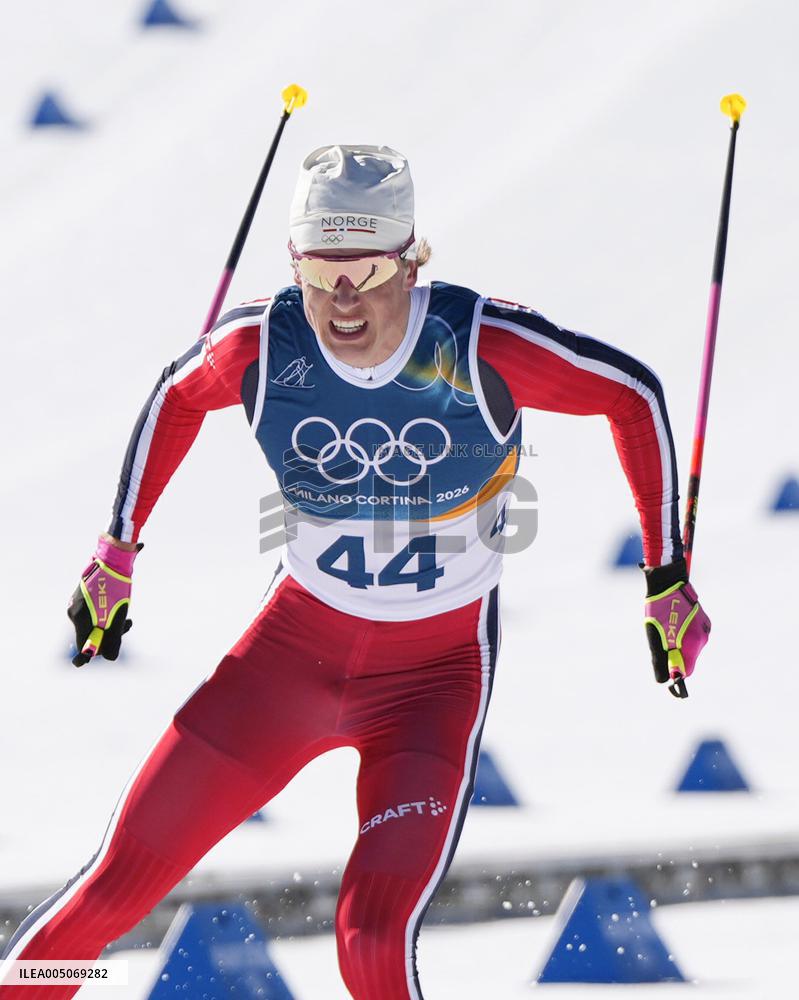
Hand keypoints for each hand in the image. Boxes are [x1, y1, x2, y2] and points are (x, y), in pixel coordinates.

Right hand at [68, 536, 141, 666]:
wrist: (113, 559)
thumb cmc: (117, 587)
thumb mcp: (118, 615)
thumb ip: (112, 638)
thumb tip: (109, 658)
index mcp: (80, 618)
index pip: (82, 645)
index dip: (91, 654)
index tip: (93, 659)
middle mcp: (74, 612)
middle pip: (90, 635)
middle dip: (108, 636)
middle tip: (127, 626)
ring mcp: (77, 605)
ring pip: (93, 624)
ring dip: (110, 625)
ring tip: (128, 619)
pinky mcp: (82, 599)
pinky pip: (93, 614)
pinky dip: (105, 615)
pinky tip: (119, 608)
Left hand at [643, 558, 710, 696]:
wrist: (669, 581)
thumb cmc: (658, 608)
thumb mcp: (654, 636)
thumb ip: (659, 660)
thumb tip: (662, 681)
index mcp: (690, 643)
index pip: (687, 671)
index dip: (676, 675)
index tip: (668, 678)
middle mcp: (702, 639)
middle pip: (688, 660)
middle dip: (675, 657)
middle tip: (661, 642)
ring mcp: (705, 629)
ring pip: (691, 648)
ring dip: (679, 645)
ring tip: (667, 627)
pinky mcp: (704, 622)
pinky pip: (694, 637)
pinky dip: (684, 636)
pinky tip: (676, 622)